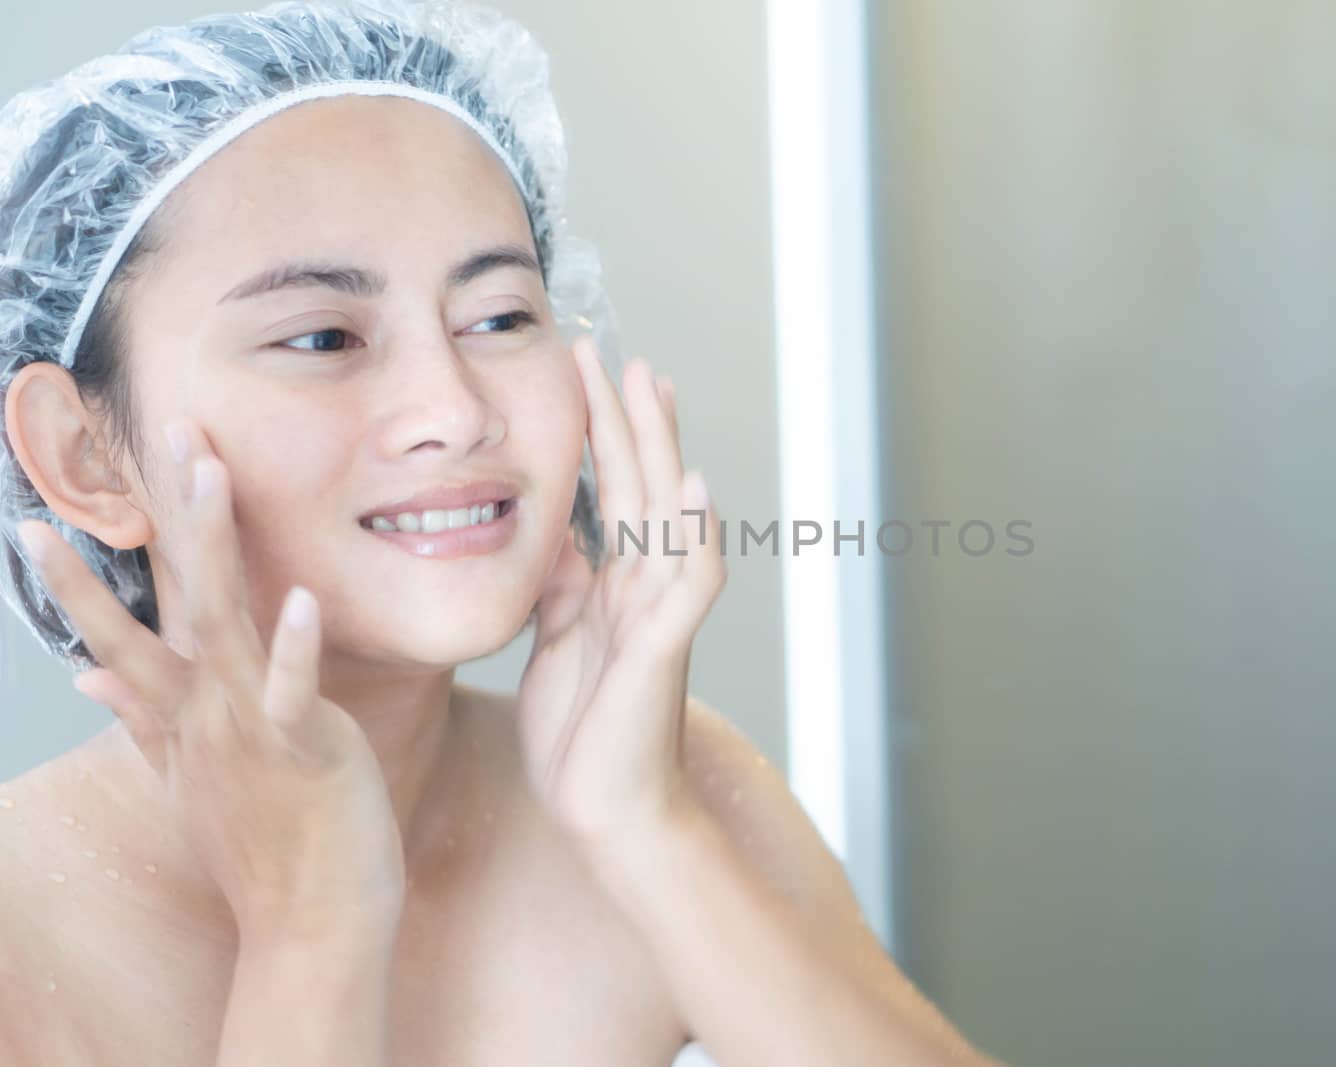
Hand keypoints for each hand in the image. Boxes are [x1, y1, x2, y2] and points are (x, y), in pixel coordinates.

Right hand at [16, 418, 404, 943]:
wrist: (309, 924)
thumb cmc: (261, 846)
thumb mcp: (188, 781)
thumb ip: (143, 723)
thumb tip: (90, 678)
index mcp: (184, 715)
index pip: (125, 630)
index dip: (83, 577)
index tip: (33, 522)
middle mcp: (207, 713)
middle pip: (177, 600)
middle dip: (169, 516)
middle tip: (160, 432)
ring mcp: (250, 730)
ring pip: (226, 625)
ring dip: (217, 548)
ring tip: (211, 472)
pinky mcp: (305, 752)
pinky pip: (296, 694)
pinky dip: (299, 650)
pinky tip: (304, 598)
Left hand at [517, 335, 725, 851]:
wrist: (606, 812)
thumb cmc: (583, 736)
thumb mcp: (557, 645)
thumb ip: (563, 590)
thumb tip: (558, 536)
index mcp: (614, 586)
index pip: (612, 492)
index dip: (602, 435)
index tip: (589, 375)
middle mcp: (643, 588)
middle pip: (640, 484)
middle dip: (626, 417)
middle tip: (611, 352)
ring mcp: (658, 613)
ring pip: (667, 513)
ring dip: (659, 448)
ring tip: (649, 386)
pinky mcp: (663, 647)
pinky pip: (690, 582)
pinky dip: (696, 534)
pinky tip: (692, 487)